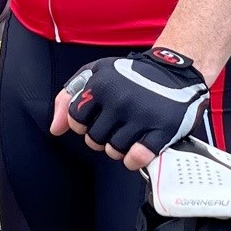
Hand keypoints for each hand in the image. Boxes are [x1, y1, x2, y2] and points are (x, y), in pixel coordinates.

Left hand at [51, 46, 209, 169]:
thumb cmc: (131, 75)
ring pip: (114, 151)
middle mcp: (120, 100)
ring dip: (119, 148)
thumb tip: (55, 130)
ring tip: (130, 133)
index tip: (99, 116)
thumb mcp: (96, 74)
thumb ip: (69, 98)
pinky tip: (140, 147)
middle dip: (102, 137)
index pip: (76, 121)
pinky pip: (136, 158)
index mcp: (102, 85)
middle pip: (94, 140)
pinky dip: (135, 159)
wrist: (175, 71)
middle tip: (117, 126)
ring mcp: (142, 116)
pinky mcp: (162, 129)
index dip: (84, 123)